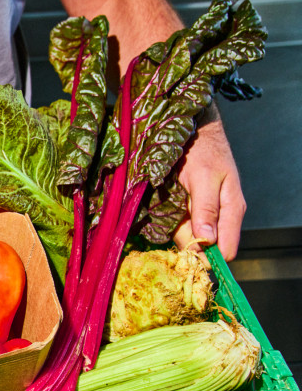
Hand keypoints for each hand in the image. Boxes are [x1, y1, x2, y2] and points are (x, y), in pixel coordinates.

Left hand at [172, 117, 245, 261]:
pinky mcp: (189, 210)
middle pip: (204, 248)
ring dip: (175, 235)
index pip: (226, 250)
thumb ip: (205, 209)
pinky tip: (160, 216)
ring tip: (163, 219)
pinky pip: (179, 227)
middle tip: (167, 235)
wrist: (194, 132)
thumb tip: (207, 241)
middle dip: (188, 248)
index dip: (208, 257)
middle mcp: (219, 217)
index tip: (186, 257)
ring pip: (189, 238)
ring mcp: (203, 214)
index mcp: (231, 211)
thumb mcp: (203, 178)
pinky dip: (169, 226)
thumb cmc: (202, 151)